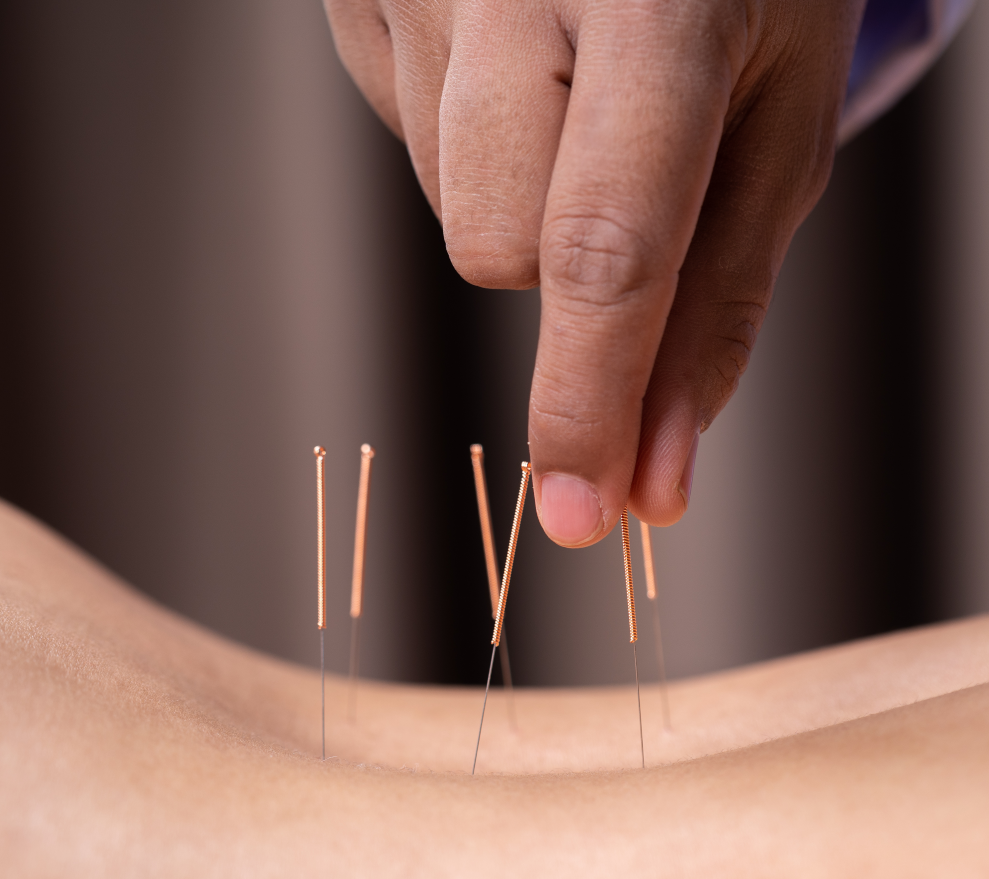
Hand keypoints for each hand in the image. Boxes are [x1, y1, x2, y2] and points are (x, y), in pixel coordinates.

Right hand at [325, 0, 864, 540]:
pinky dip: (470, 141)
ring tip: (568, 83)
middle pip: (495, 245)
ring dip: (517, 195)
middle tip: (619, 163)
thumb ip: (716, 309)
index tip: (584, 514)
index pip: (604, 243)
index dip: (588, 397)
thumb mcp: (774, 124)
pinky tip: (510, 61)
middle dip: (560, 267)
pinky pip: (408, 142)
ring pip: (450, 206)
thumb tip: (651, 479)